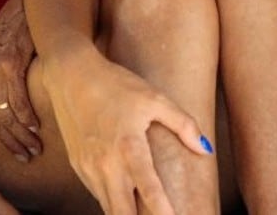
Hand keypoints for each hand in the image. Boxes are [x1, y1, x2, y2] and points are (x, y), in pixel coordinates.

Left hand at [0, 0, 40, 168]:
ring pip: (6, 114)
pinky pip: (19, 100)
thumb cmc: (9, 36)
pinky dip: (28, 117)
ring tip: (35, 146)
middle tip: (25, 156)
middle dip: (10, 143)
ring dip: (22, 135)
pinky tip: (36, 126)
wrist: (21, 7)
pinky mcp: (10, 64)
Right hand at [39, 47, 210, 214]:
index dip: (162, 211)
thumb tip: (205, 148)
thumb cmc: (115, 84)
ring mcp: (89, 167)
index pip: (148, 189)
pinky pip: (97, 194)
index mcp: (128, 146)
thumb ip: (183, 124)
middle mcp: (106, 162)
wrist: (70, 76)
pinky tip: (124, 203)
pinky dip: (112, 202)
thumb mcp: (154, 98)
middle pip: (122, 211)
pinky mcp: (78, 166)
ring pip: (108, 207)